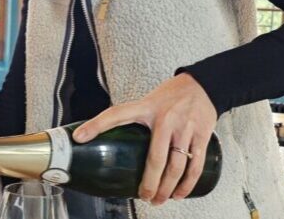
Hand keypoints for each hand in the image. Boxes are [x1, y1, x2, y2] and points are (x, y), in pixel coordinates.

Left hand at [72, 73, 216, 204]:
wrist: (203, 85)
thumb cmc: (172, 95)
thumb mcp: (148, 101)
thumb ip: (133, 118)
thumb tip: (111, 138)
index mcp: (146, 108)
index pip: (116, 114)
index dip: (96, 125)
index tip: (80, 137)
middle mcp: (165, 119)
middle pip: (155, 158)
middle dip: (148, 183)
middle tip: (143, 196)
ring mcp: (184, 128)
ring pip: (176, 166)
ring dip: (167, 188)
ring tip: (159, 198)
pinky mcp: (201, 135)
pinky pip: (195, 165)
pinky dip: (187, 184)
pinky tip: (180, 193)